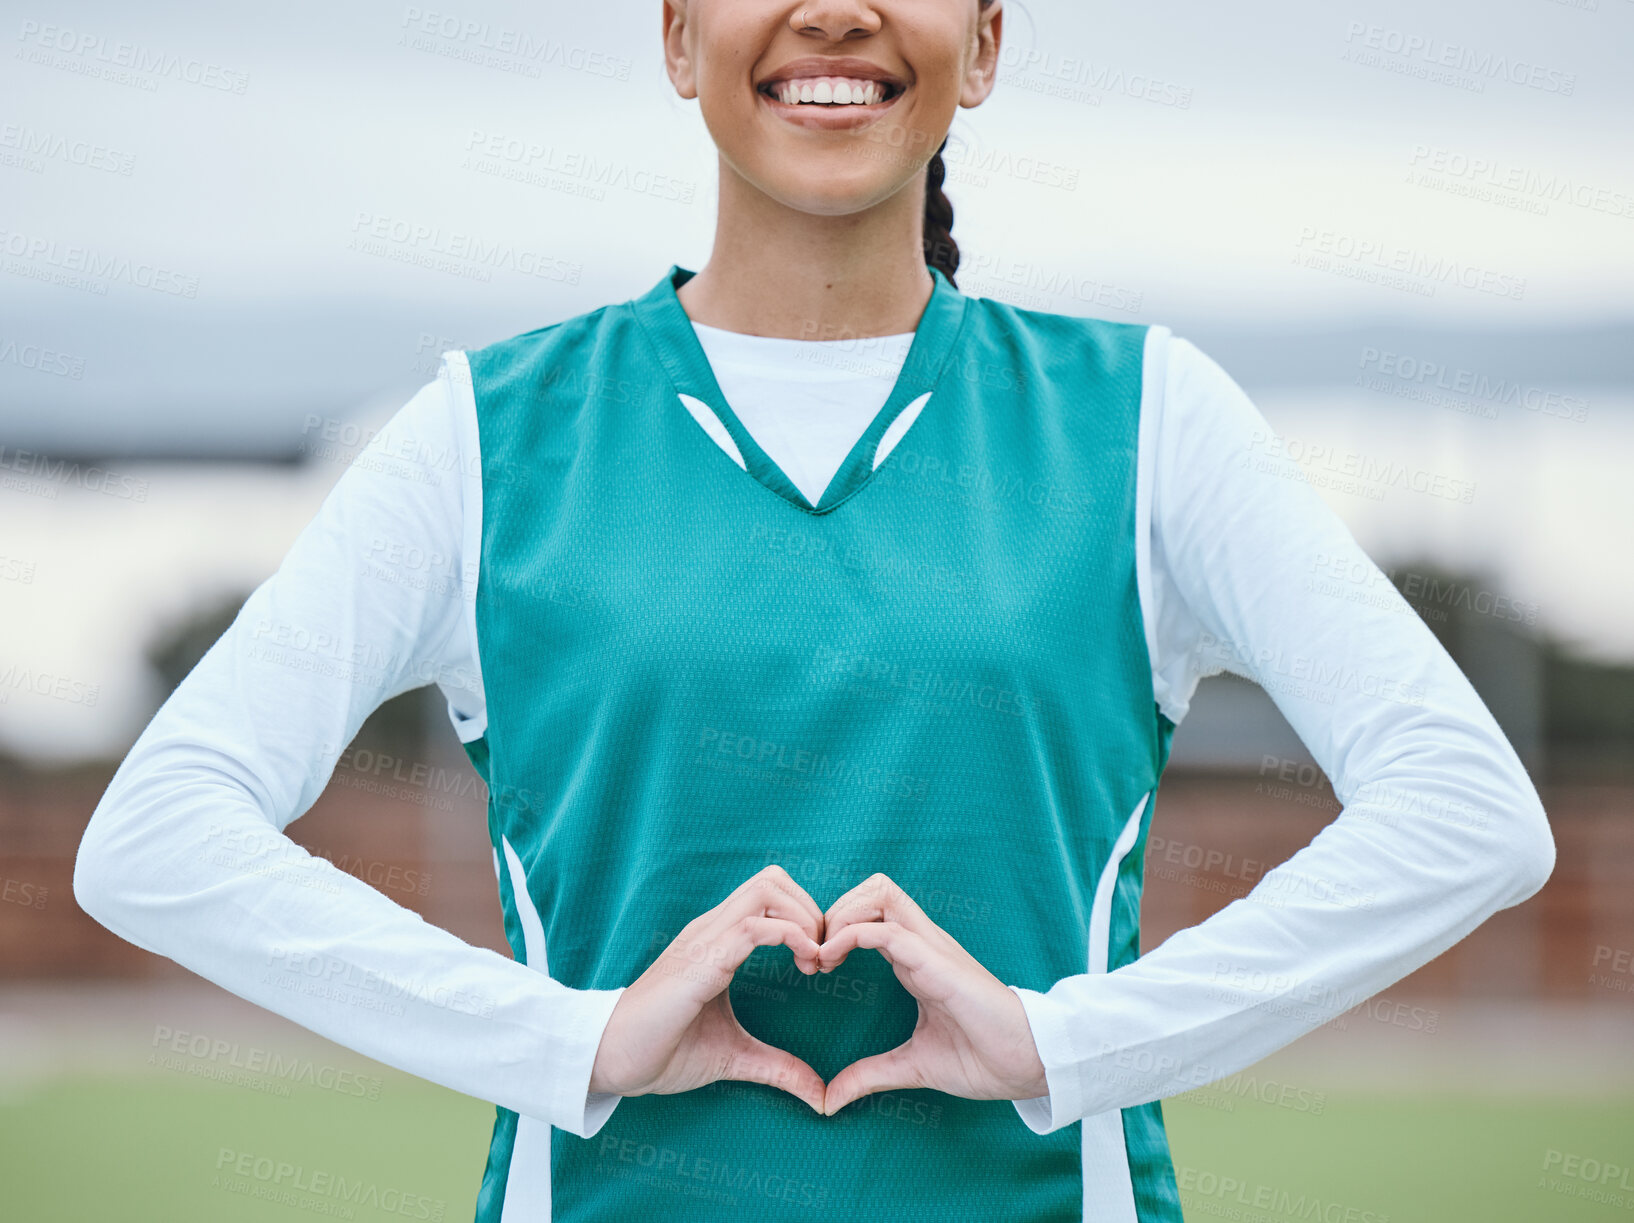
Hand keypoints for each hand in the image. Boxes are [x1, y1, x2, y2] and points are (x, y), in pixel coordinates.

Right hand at [588, 864, 827, 1112]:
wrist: (611, 1060)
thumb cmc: (663, 1050)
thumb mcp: (734, 1057)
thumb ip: (777, 1067)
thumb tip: (819, 1095)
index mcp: (718, 940)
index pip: (770, 894)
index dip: (806, 917)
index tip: (821, 963)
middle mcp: (712, 930)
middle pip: (773, 880)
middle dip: (811, 909)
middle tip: (823, 957)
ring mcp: (704, 940)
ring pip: (766, 890)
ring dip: (803, 918)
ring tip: (814, 961)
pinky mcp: (699, 962)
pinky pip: (752, 928)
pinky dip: (790, 935)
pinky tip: (804, 964)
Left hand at [816, 873, 1047, 1114]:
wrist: (1027, 1063)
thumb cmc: (982, 1058)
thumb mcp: (913, 1065)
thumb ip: (871, 1074)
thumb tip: (832, 1098)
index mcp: (916, 959)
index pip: (872, 914)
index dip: (836, 929)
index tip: (814, 966)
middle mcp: (922, 943)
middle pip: (874, 889)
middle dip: (835, 910)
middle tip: (814, 953)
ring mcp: (930, 947)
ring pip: (880, 893)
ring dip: (841, 915)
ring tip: (823, 954)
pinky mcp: (936, 961)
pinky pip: (886, 929)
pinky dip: (851, 935)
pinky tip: (833, 960)